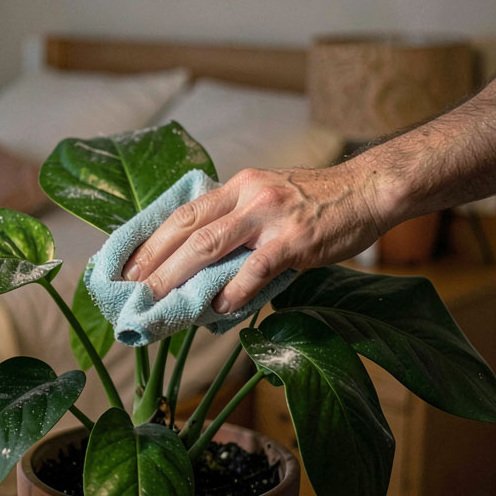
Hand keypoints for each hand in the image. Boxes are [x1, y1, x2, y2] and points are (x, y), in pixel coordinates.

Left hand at [122, 164, 388, 312]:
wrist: (368, 190)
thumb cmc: (317, 202)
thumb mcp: (269, 198)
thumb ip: (238, 222)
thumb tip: (204, 264)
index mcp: (237, 185)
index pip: (183, 213)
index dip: (151, 240)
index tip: (127, 265)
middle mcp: (248, 195)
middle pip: (188, 230)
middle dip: (154, 262)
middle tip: (131, 290)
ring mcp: (270, 217)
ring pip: (210, 246)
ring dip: (179, 277)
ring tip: (159, 302)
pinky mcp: (295, 239)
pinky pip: (256, 268)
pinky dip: (234, 290)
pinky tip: (220, 309)